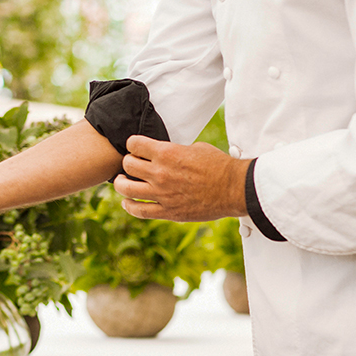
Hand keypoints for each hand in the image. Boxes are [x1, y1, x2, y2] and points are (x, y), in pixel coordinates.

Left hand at [113, 136, 248, 221]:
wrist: (234, 188)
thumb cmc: (218, 165)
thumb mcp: (194, 147)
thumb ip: (174, 150)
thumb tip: (163, 152)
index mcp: (167, 153)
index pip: (133, 144)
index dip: (133, 144)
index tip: (136, 148)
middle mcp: (160, 173)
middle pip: (127, 165)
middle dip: (127, 162)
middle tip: (132, 165)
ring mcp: (162, 194)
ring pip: (125, 188)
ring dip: (121, 184)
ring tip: (123, 182)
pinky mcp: (168, 211)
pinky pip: (140, 211)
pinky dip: (129, 206)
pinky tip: (128, 202)